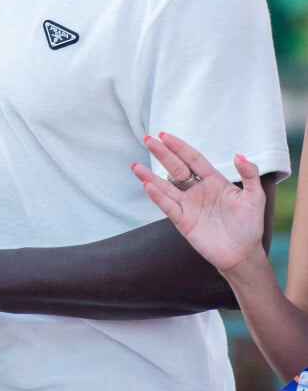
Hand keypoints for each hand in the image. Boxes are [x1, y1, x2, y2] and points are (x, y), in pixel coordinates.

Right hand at [130, 132, 265, 274]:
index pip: (193, 158)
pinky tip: (147, 186)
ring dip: (150, 176)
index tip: (164, 135)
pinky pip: (168, 207)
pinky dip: (157, 197)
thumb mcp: (255, 197)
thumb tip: (239, 155)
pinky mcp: (183, 222)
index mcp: (213, 180)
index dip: (179, 147)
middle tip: (147, 140)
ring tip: (134, 166)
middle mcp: (197, 190)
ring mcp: (188, 205)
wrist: (243, 254)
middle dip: (162, 153)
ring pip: (166, 186)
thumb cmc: (250, 224)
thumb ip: (249, 175)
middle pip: (176, 168)